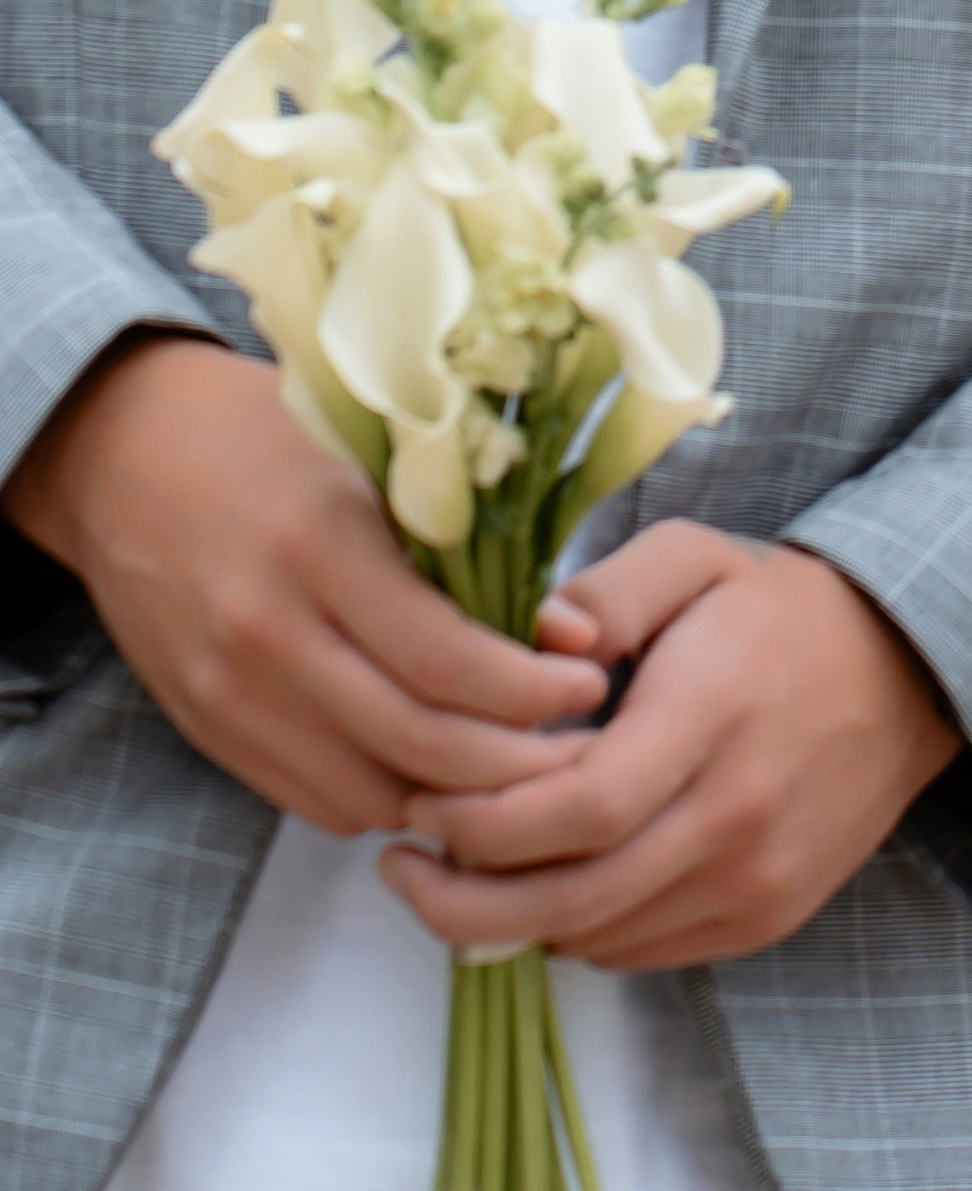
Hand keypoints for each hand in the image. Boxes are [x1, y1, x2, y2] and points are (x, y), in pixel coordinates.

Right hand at [1, 336, 606, 832]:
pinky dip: (385, 797)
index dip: (532, 692)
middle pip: (416, 745)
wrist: (118, 453)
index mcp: (318, 549)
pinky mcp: (205, 730)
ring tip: (521, 765)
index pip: (446, 662)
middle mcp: (266, 636)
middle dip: (514, 764)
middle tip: (578, 747)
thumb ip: (458, 541)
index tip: (590, 686)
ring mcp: (227, 695)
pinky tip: (435, 768)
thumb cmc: (263, 433)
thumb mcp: (367, 455)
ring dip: (453, 795)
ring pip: (368, 793)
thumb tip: (570, 626)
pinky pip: (313, 800)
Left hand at [384, 519, 960, 972]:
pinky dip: (579, 927)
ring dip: (513, 918)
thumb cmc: (778, 608)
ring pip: (598, 936)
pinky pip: (641, 949)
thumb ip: (610, 589)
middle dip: (462, 899)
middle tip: (402, 867)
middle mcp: (735, 815)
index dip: (481, 822)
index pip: (575, 809)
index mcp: (710, 716)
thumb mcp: (696, 556)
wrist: (906, 673)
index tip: (421, 800)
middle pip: (572, 898)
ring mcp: (754, 880)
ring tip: (464, 868)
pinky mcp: (764, 917)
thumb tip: (541, 637)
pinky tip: (549, 879)